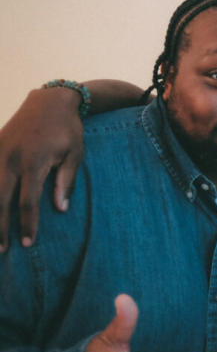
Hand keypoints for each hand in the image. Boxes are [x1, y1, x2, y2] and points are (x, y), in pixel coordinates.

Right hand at [0, 87, 84, 250]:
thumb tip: (60, 209)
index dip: (28, 224)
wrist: (49, 101)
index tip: (28, 242)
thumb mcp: (75, 154)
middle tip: (2, 250)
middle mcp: (11, 159)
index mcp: (34, 163)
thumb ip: (66, 182)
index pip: (28, 202)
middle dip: (0, 227)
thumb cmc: (68, 130)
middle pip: (1, 200)